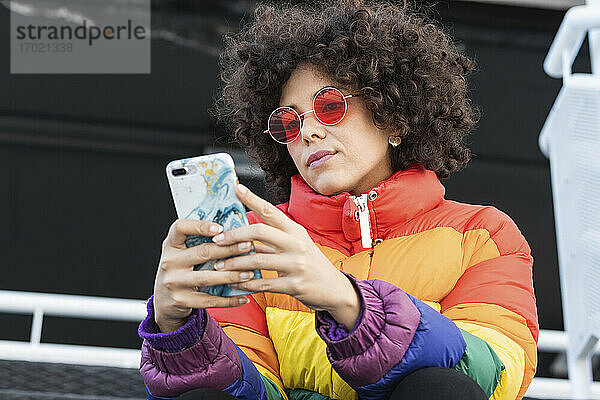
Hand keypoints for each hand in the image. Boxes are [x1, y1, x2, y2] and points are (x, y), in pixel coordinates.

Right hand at [153, 219, 258, 332]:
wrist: (163, 299)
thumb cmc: (180, 268)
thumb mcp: (182, 251)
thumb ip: (199, 240)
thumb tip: (233, 230)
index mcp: (171, 244)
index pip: (180, 227)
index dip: (200, 226)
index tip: (221, 228)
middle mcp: (170, 261)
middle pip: (202, 252)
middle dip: (228, 249)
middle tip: (248, 246)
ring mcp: (174, 282)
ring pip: (207, 277)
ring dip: (231, 275)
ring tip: (249, 273)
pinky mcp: (181, 300)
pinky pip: (208, 300)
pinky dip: (228, 300)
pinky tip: (243, 298)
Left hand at [211, 184, 360, 329]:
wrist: (334, 289)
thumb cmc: (311, 264)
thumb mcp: (297, 245)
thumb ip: (273, 239)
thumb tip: (244, 235)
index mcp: (295, 231)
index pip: (271, 210)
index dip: (252, 198)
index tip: (236, 188)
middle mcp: (296, 244)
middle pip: (260, 232)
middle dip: (234, 235)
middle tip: (217, 240)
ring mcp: (296, 265)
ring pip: (257, 260)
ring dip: (234, 263)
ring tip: (219, 265)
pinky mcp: (295, 285)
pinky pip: (264, 284)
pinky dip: (246, 284)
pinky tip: (234, 284)